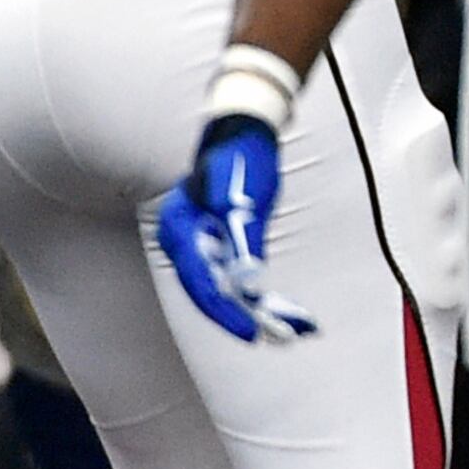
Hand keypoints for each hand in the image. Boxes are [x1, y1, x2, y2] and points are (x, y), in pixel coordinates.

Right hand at [158, 115, 318, 343]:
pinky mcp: (215, 242)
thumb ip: (242, 240)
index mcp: (179, 230)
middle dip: (243, 318)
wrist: (243, 131)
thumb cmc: (242, 159)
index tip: (253, 333)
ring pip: (222, 287)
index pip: (201, 285)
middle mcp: (182, 241)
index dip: (228, 313)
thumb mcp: (244, 198)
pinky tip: (276, 308)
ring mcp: (197, 243)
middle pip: (210, 292)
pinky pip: (231, 274)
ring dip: (253, 310)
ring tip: (289, 330)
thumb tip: (247, 283)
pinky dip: (254, 292)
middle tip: (281, 337)